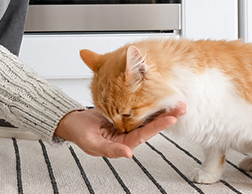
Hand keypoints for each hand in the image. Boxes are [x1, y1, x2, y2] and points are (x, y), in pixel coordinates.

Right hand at [54, 102, 186, 158]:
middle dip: (166, 116)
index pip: (143, 134)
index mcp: (122, 143)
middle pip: (150, 125)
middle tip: (181, 107)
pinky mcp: (123, 113)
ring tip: (176, 102)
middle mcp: (127, 134)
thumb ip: (110, 149)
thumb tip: (128, 153)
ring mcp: (126, 123)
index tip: (171, 118)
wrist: (70, 121)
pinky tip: (159, 96)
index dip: (157, 126)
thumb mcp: (92, 143)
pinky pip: (138, 108)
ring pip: (147, 116)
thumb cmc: (78, 133)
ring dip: (161, 109)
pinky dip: (149, 102)